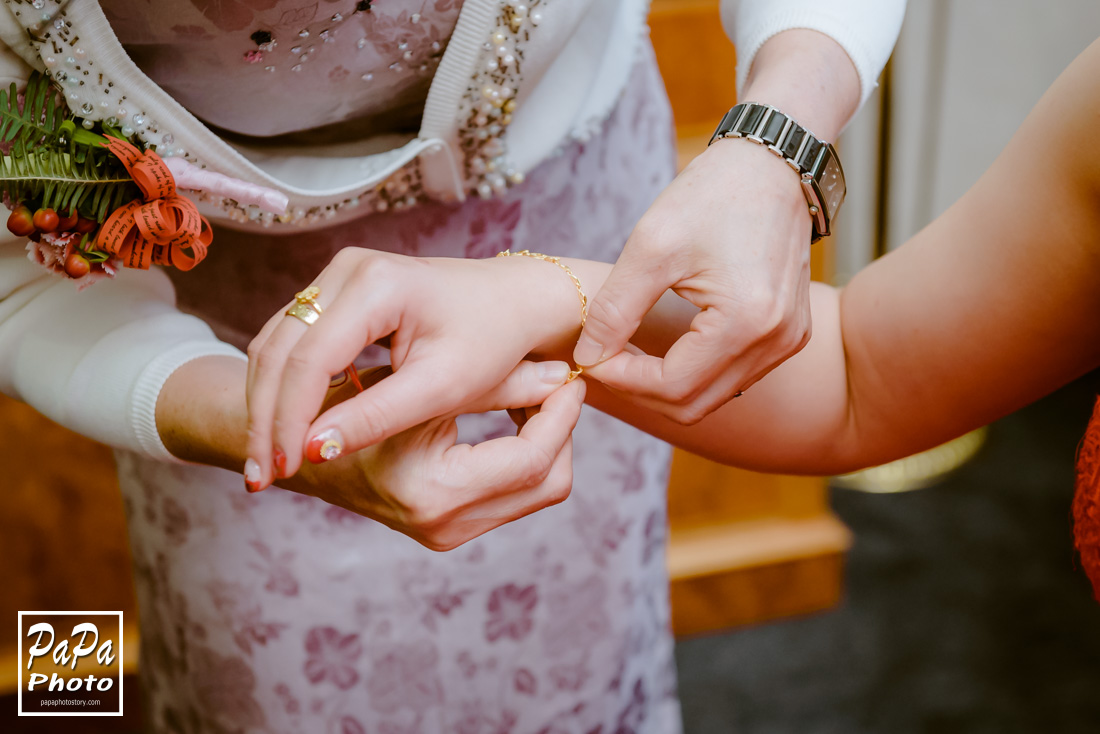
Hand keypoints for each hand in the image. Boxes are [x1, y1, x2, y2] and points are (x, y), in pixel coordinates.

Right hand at [245, 248, 582, 488]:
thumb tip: (313, 451)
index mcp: (379, 285)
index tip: (286, 472)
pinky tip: (280, 433)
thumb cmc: (493, 341)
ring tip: (264, 465)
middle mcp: (349, 270)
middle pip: (282, 351)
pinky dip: (281, 389)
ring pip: (277, 347)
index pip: (312, 359)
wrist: (516, 300)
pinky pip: (289, 343)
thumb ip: (377, 416)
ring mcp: (338, 276)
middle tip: (260, 479)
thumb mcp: (441, 386)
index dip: (292, 420)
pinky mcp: (336, 292)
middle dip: (268, 418)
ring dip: (266, 406)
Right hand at [278, 363, 585, 550]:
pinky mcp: (440, 525)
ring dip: (543, 439)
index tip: (570, 374)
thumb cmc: (340, 395)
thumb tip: (564, 377)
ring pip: (536, 489)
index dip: (559, 415)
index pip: (531, 461)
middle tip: (559, 380)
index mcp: (430, 491)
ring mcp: (440, 531)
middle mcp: (438, 523)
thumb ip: (496, 384)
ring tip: (533, 388)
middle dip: (559, 429)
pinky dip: (521, 452)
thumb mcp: (424, 380)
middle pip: (545, 482)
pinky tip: (508, 408)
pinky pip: (512, 492)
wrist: (287, 435)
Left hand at [575, 139, 812, 423]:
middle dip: (641, 391)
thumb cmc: (714, 193)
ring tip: (627, 352)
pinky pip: (734, 376)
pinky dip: (694, 372)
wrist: (772, 160)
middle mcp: (777, 341)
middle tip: (603, 359)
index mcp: (747, 321)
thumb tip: (587, 356)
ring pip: (714, 396)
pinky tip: (663, 347)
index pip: (672, 386)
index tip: (590, 357)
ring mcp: (789, 340)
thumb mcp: (651, 245)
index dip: (623, 380)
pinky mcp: (790, 333)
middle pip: (694, 404)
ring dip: (666, 385)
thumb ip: (614, 309)